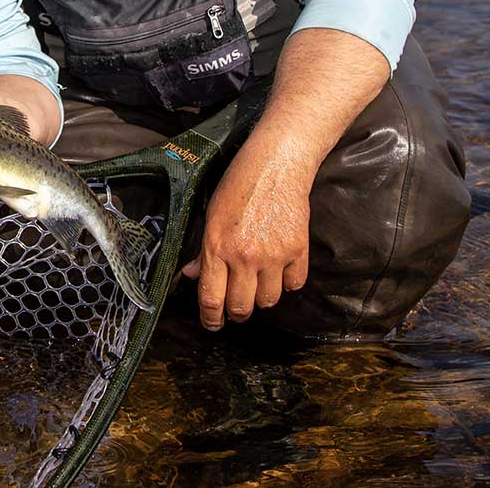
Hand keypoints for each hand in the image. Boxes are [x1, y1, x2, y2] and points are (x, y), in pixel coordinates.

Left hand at [182, 142, 313, 329]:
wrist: (275, 165)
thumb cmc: (239, 185)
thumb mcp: (211, 214)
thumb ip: (202, 249)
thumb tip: (191, 274)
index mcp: (217, 247)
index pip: (211, 298)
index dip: (211, 319)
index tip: (213, 324)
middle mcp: (244, 256)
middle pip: (241, 307)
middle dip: (237, 312)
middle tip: (236, 307)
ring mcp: (273, 255)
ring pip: (268, 300)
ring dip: (262, 297)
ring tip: (258, 283)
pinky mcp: (298, 251)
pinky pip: (294, 285)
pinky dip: (287, 282)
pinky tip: (280, 270)